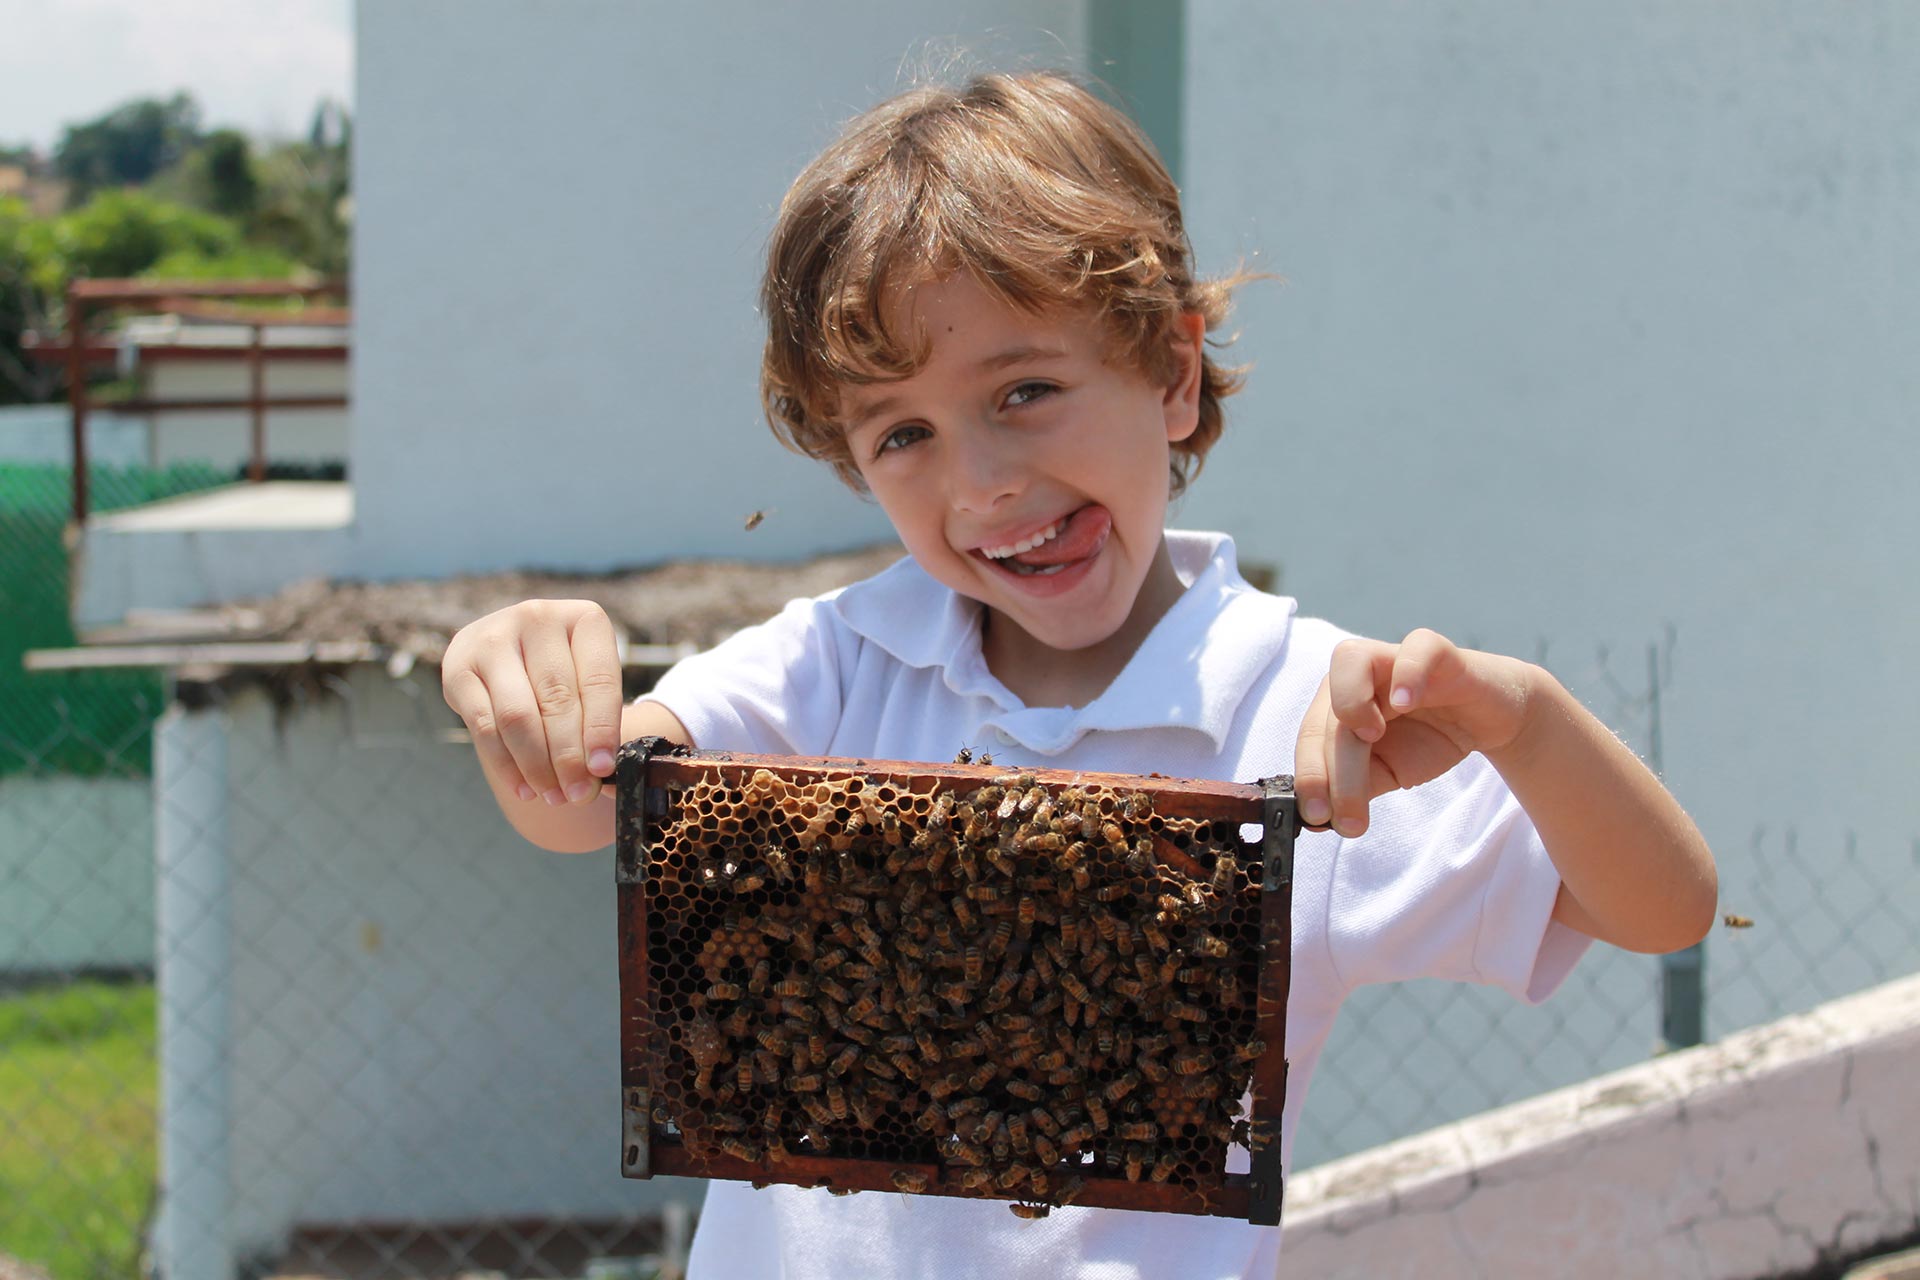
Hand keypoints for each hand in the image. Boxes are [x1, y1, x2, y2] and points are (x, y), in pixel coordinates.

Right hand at [441, 599, 623, 807]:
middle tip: (578, 794)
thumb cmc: (565, 676)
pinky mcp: (458, 666)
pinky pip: (484, 726)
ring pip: (518, 716)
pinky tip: (524, 788)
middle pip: (557, 700)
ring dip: (537, 765)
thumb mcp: (591, 686)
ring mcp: (493, 638)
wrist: (513, 656)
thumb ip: (601, 726)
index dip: (602, 729)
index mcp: (584, 619)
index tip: (603, 769)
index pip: (599, 680)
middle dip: (569, 757)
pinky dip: (506, 764)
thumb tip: (602, 778)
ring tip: (553, 796)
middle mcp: (538, 617)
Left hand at [1293, 629, 1537, 837]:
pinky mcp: (1437, 653)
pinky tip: (1406, 704)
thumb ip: (1352, 789)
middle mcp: (1357, 676)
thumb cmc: (1428, 741)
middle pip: (1328, 713)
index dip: (1310, 777)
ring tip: (1371, 738)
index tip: (1319, 818)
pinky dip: (1408, 673)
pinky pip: (1418, 647)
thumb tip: (1318, 818)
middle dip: (1336, 772)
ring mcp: (1394, 659)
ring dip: (1350, 702)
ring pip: (1351, 661)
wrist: (1487, 720)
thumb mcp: (1386, 773)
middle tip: (1352, 818)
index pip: (1310, 736)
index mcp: (1336, 704)